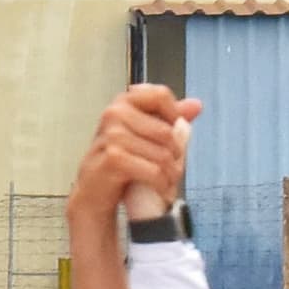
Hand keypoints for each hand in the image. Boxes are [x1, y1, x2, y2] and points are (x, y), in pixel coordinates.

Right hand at [78, 81, 199, 221]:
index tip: (173, 136)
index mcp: (123, 103)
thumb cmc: (118, 164)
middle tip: (172, 171)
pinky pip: (155, 171)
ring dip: (171, 175)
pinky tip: (159, 189)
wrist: (92, 193)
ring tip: (166, 183)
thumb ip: (169, 119)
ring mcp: (112, 135)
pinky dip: (162, 185)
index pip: (161, 95)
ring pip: (164, 154)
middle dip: (177, 156)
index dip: (175, 117)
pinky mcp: (113, 158)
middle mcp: (115, 114)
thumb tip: (196, 105)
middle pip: (168, 132)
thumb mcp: (145, 137)